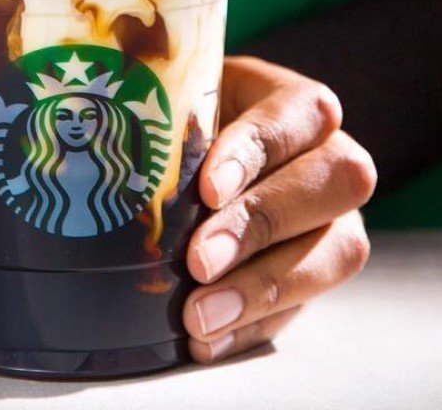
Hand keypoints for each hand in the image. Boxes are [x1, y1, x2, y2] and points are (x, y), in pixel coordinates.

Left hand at [185, 56, 375, 362]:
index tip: (207, 189)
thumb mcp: (180, 108)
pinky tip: (209, 339)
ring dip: (265, 286)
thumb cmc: (186, 126)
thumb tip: (103, 148)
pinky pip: (306, 306)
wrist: (195, 168)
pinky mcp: (319, 272)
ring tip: (200, 314)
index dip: (258, 149)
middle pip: (336, 179)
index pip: (298, 112)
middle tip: (198, 260)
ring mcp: (336, 217)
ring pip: (338, 249)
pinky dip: (255, 326)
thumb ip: (167, 123)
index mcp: (296, 103)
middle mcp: (332, 154)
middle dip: (263, 222)